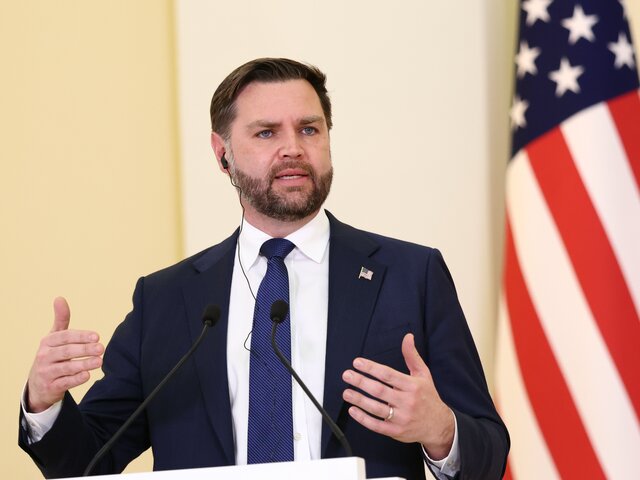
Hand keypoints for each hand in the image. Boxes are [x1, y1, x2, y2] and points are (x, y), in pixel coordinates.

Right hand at [26, 297, 103, 412]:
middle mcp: (44, 356)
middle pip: (66, 352)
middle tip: (101, 348)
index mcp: (47, 342)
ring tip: (99, 361)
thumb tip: (59, 298)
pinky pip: (64, 383)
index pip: (65, 337)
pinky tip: (87, 375)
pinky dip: (76, 380)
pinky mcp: (50, 387)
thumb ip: (60, 319)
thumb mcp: (54, 337)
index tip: (97, 336)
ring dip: (84, 364)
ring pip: (66, 368)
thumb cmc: (51, 355)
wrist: (38, 385)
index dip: (81, 336)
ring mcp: (46, 372)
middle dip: (85, 349)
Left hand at [342, 333, 453, 459]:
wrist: (439, 425)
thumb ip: (412, 355)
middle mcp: (407, 401)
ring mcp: (402, 417)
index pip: (388, 374)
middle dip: (361, 382)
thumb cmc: (428, 397)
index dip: (371, 368)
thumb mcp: (423, 374)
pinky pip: (377, 425)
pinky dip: (363, 419)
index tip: (357, 362)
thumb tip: (407, 337)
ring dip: (359, 400)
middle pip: (379, 390)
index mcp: (412, 385)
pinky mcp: (397, 431)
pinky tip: (353, 410)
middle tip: (347, 375)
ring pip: (376, 408)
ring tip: (346, 392)